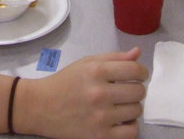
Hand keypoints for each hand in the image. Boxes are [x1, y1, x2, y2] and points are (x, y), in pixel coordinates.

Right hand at [19, 47, 147, 138]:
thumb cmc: (65, 82)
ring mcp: (100, 117)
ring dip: (133, 107)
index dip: (142, 72)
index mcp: (96, 71)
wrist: (40, 107)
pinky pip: (132, 132)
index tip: (139, 75)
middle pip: (139, 91)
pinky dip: (131, 126)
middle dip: (137, 89)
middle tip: (126, 91)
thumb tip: (138, 53)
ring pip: (137, 111)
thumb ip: (114, 58)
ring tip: (121, 105)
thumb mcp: (87, 63)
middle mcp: (99, 94)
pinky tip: (121, 120)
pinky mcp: (99, 136)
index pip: (135, 70)